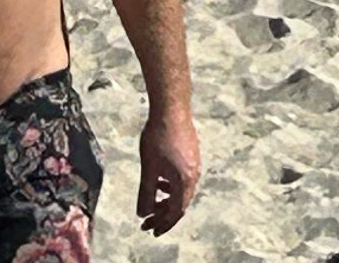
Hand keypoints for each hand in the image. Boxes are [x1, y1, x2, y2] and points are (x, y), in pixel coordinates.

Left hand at [135, 102, 201, 233]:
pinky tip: (160, 178)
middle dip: (163, 213)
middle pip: (180, 203)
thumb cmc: (158, 136)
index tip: (151, 231)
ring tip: (153, 199)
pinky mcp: (192, 152)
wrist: (171, 106)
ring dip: (167, 199)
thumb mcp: (148, 168)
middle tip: (148, 221)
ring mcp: (195, 162)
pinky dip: (171, 185)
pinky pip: (183, 177)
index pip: (175, 212)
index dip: (163, 224)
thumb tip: (143, 213)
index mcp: (185, 181)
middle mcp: (194, 174)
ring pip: (181, 190)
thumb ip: (146, 193)